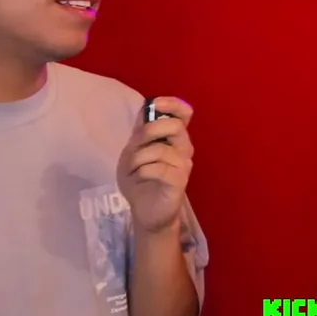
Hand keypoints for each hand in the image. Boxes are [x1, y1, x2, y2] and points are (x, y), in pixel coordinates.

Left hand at [118, 97, 194, 235]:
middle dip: (148, 133)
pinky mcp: (179, 181)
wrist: (145, 211)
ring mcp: (184, 165)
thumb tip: (147, 108)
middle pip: (174, 126)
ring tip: (132, 170)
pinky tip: (138, 177)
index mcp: (174, 138)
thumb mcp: (133, 151)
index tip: (155, 104)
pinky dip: (141, 171)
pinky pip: (157, 168)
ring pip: (160, 149)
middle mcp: (184, 148)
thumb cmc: (140, 180)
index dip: (172, 104)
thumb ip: (141, 131)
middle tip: (134, 148)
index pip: (184, 113)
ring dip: (137, 159)